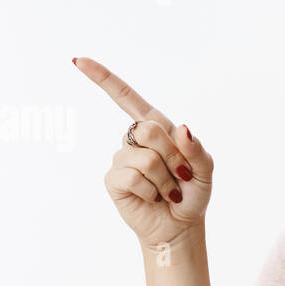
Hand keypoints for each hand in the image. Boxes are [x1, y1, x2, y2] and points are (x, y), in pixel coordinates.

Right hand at [74, 56, 213, 248]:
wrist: (181, 225)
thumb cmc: (193, 192)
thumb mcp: (205, 170)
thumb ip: (197, 149)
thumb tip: (182, 128)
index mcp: (157, 127)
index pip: (126, 97)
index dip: (103, 78)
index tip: (78, 61)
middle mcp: (136, 139)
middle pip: (145, 129)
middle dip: (170, 155)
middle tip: (180, 174)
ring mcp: (122, 158)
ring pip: (144, 159)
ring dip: (164, 180)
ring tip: (169, 191)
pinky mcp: (114, 179)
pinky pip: (133, 177)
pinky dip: (151, 191)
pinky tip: (153, 197)